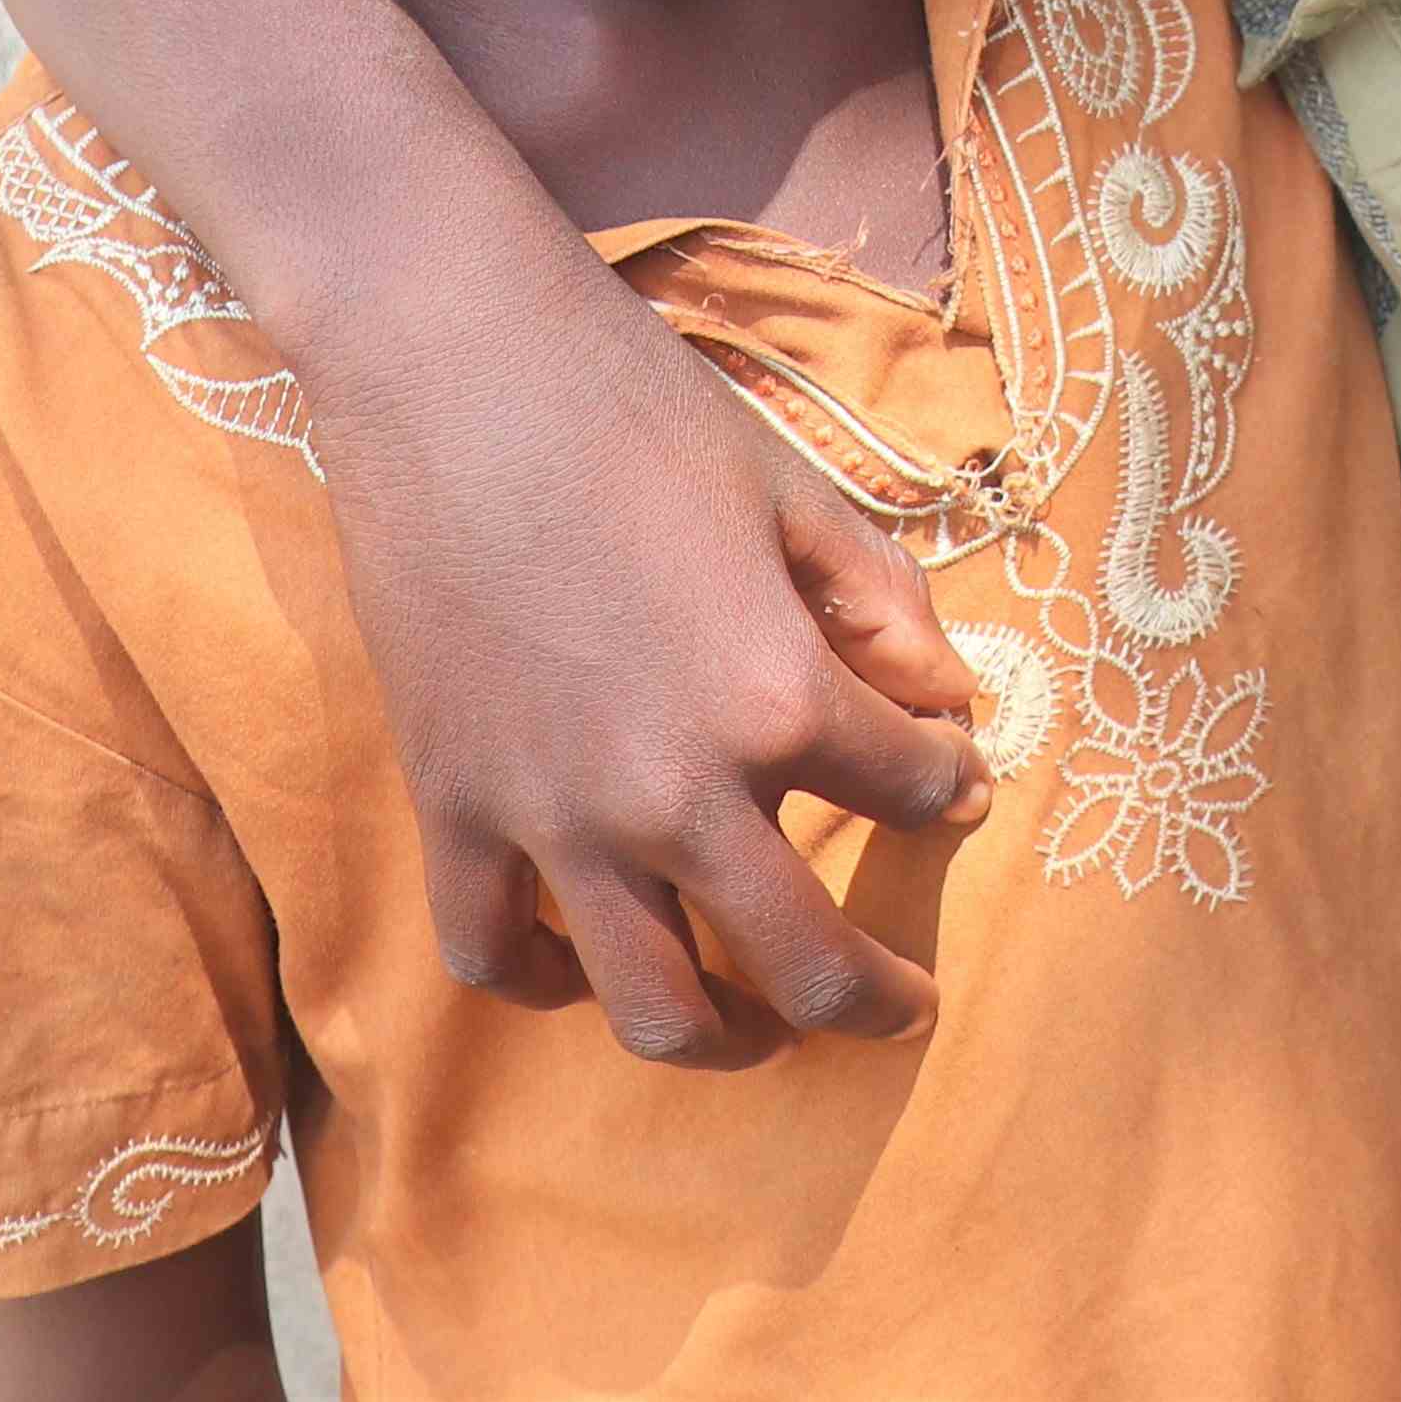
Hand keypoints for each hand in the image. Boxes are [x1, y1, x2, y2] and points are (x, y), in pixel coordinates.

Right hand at [287, 257, 989, 1063]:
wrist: (451, 363)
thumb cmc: (636, 407)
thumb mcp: (795, 491)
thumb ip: (881, 606)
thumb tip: (943, 697)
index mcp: (778, 698)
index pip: (907, 789)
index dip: (947, 784)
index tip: (950, 776)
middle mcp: (674, 790)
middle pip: (800, 960)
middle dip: (874, 996)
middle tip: (903, 1003)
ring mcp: (552, 815)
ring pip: (652, 1005)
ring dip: (722, 1038)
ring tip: (758, 1028)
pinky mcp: (452, 805)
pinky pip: (495, 952)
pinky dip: (547, 978)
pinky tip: (589, 961)